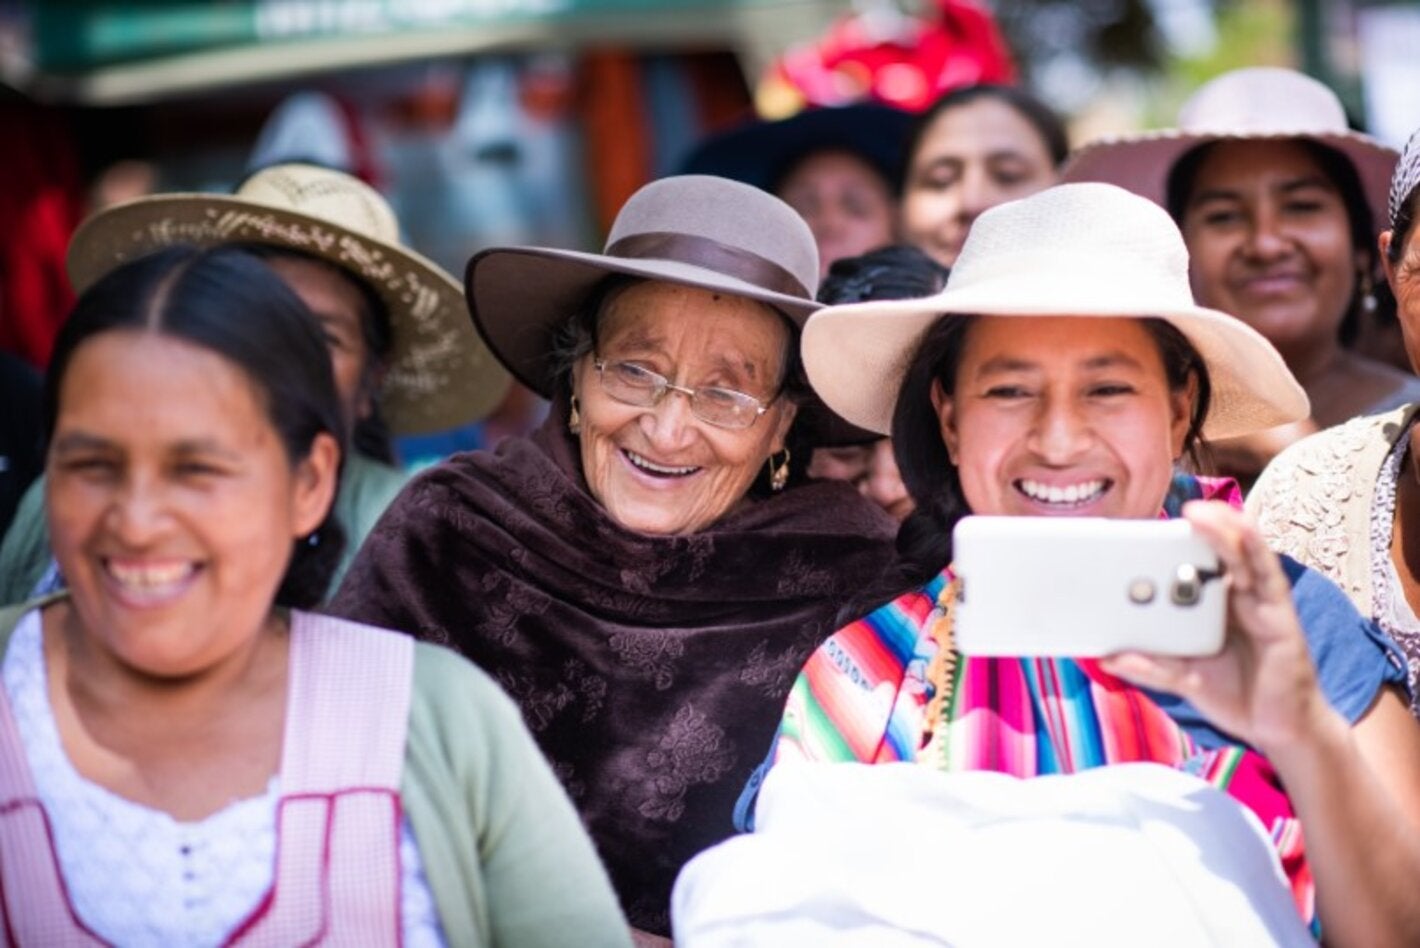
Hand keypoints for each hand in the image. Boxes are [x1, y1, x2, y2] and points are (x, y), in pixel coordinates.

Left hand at [1100, 500, 1333, 753]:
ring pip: (1240, 554)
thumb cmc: (1234, 695)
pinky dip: (1254, 548)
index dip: (1170, 546)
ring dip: (1220, 529)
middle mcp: (1235, 596)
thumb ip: (1151, 667)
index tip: (1140, 531)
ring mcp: (1258, 601)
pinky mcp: (1279, 612)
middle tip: (1169, 511)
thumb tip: (1107, 658)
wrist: (1280, 730)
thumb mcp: (1183, 678)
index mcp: (1211, 606)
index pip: (1190, 566)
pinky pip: (1268, 574)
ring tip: (1196, 510)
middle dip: (1194, 529)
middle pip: (1214, 552)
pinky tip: (1242, 529)